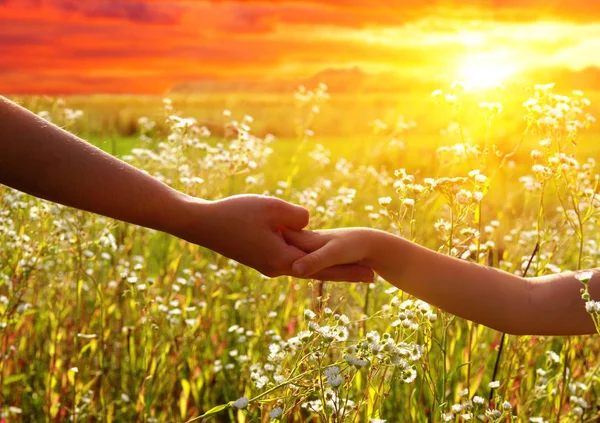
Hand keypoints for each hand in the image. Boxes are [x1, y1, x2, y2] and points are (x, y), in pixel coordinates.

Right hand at [179, 195, 373, 281]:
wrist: (201, 225)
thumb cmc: (235, 213)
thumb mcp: (272, 208)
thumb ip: (299, 216)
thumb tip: (309, 222)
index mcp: (284, 259)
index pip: (325, 267)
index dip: (350, 269)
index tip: (373, 272)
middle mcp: (278, 268)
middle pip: (319, 273)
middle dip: (346, 274)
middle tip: (372, 278)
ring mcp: (268, 265)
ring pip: (305, 269)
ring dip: (327, 269)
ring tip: (349, 270)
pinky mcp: (260, 258)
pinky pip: (291, 262)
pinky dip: (308, 264)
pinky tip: (313, 262)